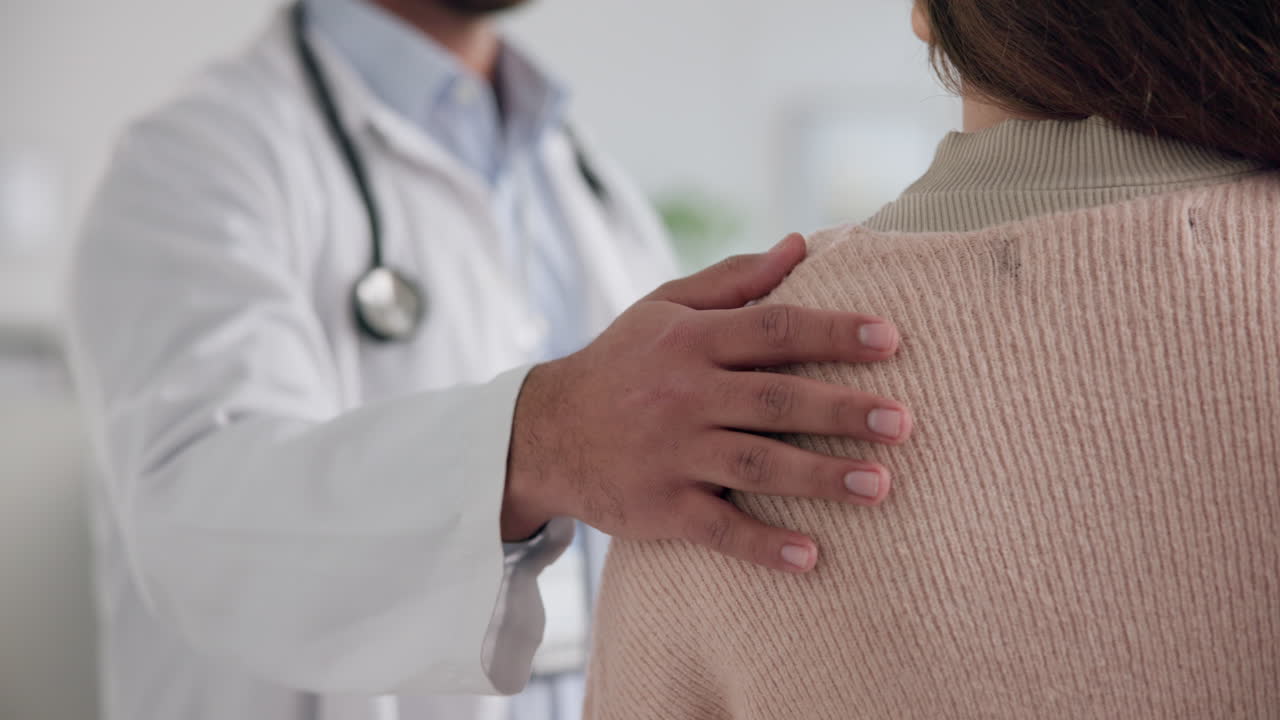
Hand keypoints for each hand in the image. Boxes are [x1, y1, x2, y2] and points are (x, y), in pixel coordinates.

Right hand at [502, 233, 911, 571]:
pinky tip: (811, 558)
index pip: (774, 330)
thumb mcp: (664, 309)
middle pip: (775, 401)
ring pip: (757, 465)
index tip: (892, 339)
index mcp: (690, 342)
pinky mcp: (661, 507)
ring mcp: (672, 454)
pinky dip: (762, 545)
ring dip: (820, 478)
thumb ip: (734, 279)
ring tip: (881, 486)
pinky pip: (718, 529)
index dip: (834, 332)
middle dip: (842, 411)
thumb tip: (802, 244)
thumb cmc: (621, 363)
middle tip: (904, 423)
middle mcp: (684, 395)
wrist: (544, 433)